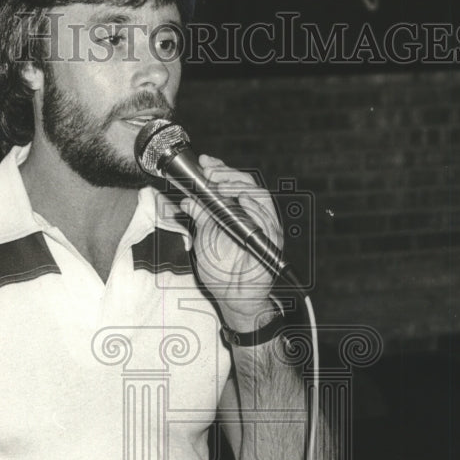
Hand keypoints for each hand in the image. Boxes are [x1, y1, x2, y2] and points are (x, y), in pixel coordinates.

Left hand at [178, 155, 282, 331]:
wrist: (232, 297)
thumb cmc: (221, 270)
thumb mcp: (204, 239)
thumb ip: (200, 218)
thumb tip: (188, 200)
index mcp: (237, 211)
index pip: (232, 182)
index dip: (220, 169)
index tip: (204, 161)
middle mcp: (252, 215)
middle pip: (246, 184)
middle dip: (227, 173)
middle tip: (209, 171)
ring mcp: (264, 226)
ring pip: (259, 196)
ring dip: (239, 187)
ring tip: (221, 184)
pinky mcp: (272, 241)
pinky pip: (268, 220)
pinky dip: (256, 208)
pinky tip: (243, 200)